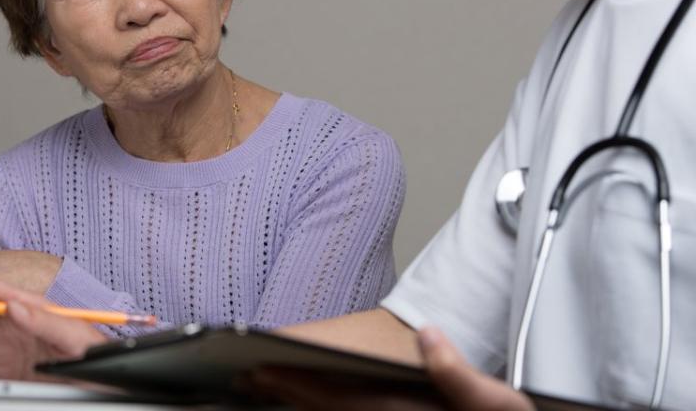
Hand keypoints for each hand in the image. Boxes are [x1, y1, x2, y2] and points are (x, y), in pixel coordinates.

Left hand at [250, 327, 533, 410]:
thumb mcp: (495, 403)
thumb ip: (458, 374)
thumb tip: (430, 337)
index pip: (336, 400)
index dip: (296, 384)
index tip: (262, 369)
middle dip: (284, 393)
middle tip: (247, 375)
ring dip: (296, 401)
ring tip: (265, 384)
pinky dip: (318, 407)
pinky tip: (305, 398)